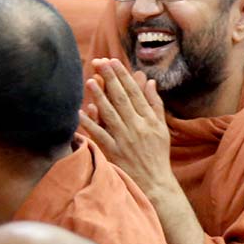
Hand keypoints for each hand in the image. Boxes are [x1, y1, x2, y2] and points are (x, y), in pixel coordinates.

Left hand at [78, 59, 176, 196]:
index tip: (113, 61)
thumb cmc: (158, 154)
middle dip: (110, 79)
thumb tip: (150, 82)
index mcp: (149, 119)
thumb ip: (155, 104)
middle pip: (121, 98)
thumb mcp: (161, 128)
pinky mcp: (114, 151)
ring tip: (90, 81)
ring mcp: (124, 139)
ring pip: (110, 114)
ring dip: (99, 96)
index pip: (134, 92)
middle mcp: (137, 127)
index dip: (123, 75)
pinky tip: (81, 112)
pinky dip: (90, 124)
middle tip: (99, 62)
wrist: (155, 182)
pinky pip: (100, 135)